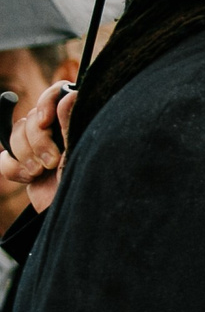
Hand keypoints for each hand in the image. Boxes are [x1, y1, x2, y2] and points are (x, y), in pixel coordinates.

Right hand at [0, 81, 76, 213]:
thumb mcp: (82, 152)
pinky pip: (4, 158)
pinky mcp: (25, 165)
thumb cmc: (89, 183)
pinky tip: (30, 179)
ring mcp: (39, 148)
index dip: (44, 103)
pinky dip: (13, 169)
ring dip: (25, 156)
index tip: (44, 121)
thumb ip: (71, 124)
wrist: (77, 216)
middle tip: (52, 162)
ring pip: (14, 135)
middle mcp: (57, 132)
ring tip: (42, 173)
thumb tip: (68, 94)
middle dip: (36, 141)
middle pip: (29, 118)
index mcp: (74, 123)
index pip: (55, 94)